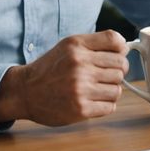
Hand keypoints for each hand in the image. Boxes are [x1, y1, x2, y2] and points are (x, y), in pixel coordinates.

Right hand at [0, 30, 129, 125]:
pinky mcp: (80, 108)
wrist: (25, 92)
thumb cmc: (50, 69)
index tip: (115, 57)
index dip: (121, 50)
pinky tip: (92, 100)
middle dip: (116, 72)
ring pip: (118, 88)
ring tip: (96, 90)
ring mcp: (80, 88)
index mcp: (76, 46)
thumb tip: (125, 49)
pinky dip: (105, 105)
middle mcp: (79, 65)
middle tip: (103, 76)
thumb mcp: (69, 46)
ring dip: (110, 90)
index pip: (116, 41)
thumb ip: (96, 44)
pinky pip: (110, 106)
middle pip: (121, 66)